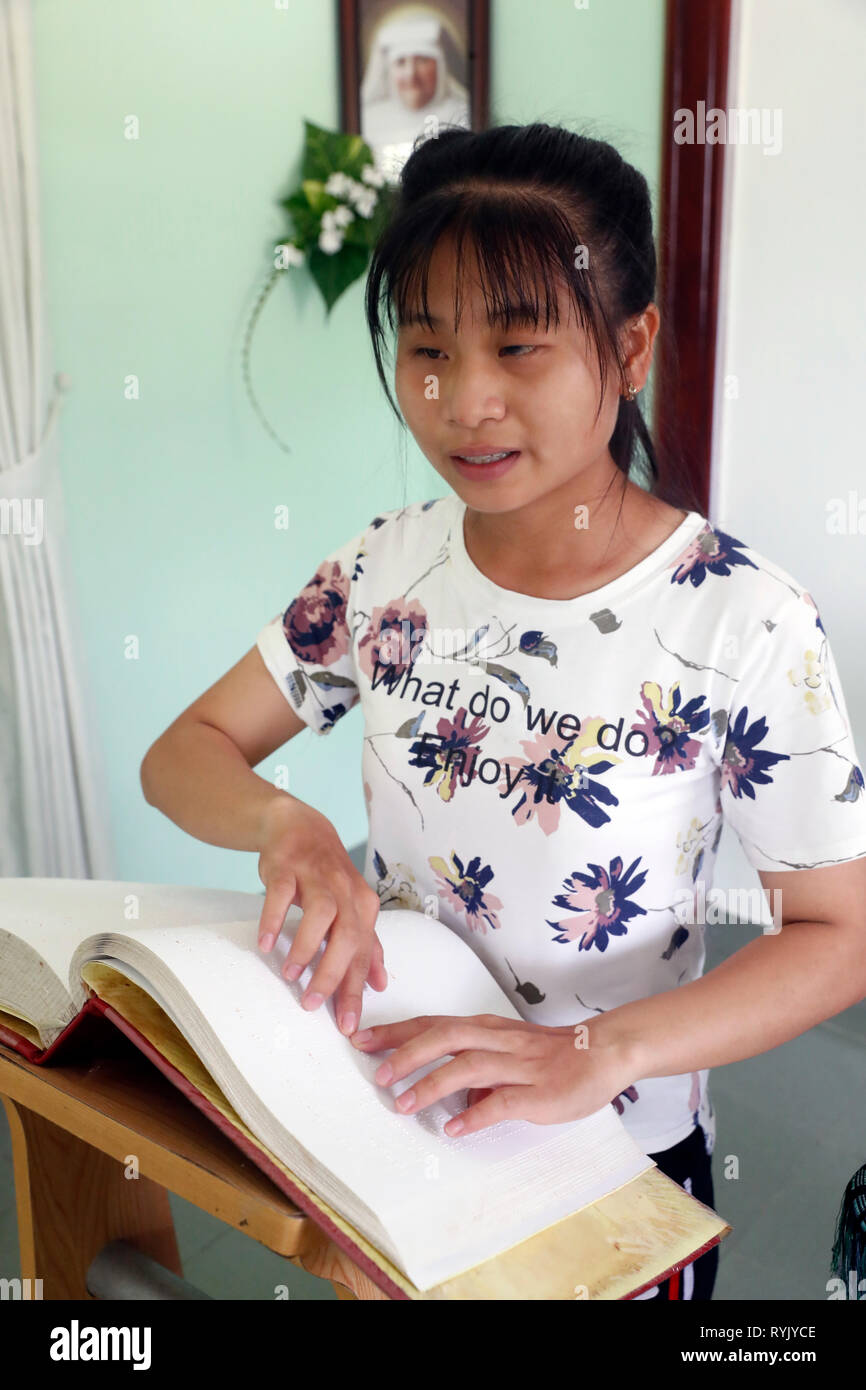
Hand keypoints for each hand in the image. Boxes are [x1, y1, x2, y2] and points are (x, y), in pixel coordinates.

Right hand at [256, 795, 387, 1035]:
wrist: (300, 827)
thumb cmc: (327, 876)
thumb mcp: (352, 907)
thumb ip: (367, 945)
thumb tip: (381, 984)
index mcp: (363, 905)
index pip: (364, 953)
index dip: (356, 990)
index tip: (347, 1024)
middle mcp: (345, 890)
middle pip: (347, 936)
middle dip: (332, 974)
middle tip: (313, 1004)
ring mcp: (315, 876)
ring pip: (320, 914)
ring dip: (306, 948)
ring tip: (291, 975)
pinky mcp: (287, 866)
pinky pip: (281, 894)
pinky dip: (273, 920)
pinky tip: (265, 944)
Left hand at [350, 1011, 635, 1135]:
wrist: (601, 1052)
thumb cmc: (550, 1053)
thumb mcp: (504, 1049)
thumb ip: (472, 1062)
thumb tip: (444, 1091)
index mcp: (485, 1029)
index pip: (433, 1024)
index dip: (396, 1032)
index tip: (362, 1039)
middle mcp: (496, 1040)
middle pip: (443, 1038)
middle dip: (406, 1055)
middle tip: (376, 1075)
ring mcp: (516, 1065)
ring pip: (466, 1067)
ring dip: (430, 1085)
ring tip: (402, 1104)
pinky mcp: (537, 1092)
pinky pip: (501, 1103)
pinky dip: (474, 1116)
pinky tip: (453, 1129)